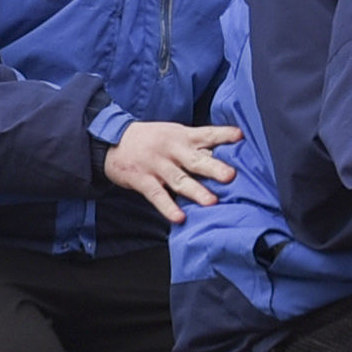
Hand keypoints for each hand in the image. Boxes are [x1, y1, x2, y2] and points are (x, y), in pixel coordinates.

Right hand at [101, 120, 238, 222]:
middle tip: (231, 176)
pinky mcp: (142, 180)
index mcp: (182, 136)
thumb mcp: (173, 134)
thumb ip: (196, 145)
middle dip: (214, 168)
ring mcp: (156, 165)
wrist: (111, 139)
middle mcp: (171, 150)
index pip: (206, 134)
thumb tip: (223, 157)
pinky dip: (168, 207)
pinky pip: (157, 195)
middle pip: (196, 159)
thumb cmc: (150, 139)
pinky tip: (179, 218)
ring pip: (179, 180)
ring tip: (211, 202)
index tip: (240, 136)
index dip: (223, 135)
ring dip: (196, 191)